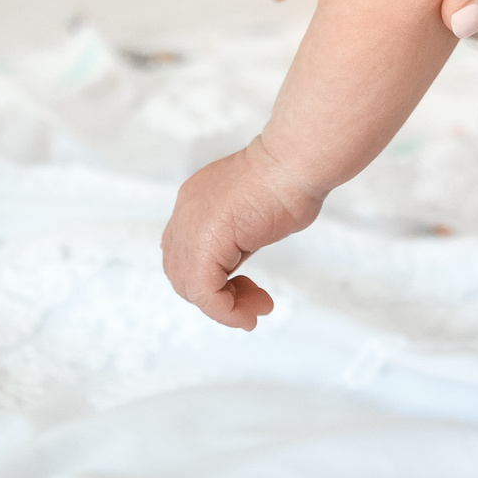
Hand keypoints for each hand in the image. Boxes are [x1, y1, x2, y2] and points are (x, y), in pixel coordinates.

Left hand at [161, 135, 327, 328]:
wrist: (294, 163)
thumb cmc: (291, 178)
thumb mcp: (255, 210)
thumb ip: (239, 230)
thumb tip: (245, 244)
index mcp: (196, 201)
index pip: (187, 253)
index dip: (214, 277)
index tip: (250, 287)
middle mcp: (186, 213)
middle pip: (182, 273)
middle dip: (218, 295)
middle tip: (255, 303)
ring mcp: (190, 228)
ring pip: (190, 287)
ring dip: (224, 307)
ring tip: (256, 309)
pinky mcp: (203, 246)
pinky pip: (205, 294)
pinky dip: (226, 312)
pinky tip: (249, 315)